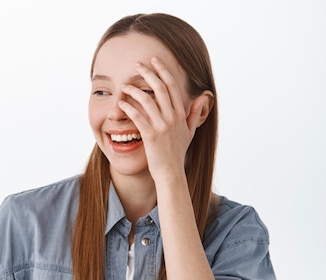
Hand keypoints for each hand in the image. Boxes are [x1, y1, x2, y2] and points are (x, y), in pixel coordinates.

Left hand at [117, 57, 211, 182]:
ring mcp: (162, 126)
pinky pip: (138, 117)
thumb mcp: (190, 131)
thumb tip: (203, 96)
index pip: (172, 86)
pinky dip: (128, 107)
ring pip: (147, 100)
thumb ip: (194, 112)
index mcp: (181, 113)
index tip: (154, 60)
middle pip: (159, 88)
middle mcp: (172, 117)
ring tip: (124, 85)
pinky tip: (121, 103)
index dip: (163, 71)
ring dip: (134, 89)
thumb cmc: (177, 152)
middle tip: (137, 65)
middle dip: (148, 73)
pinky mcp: (151, 135)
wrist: (171, 172)